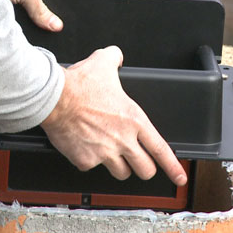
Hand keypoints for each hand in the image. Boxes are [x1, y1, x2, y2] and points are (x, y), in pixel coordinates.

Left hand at [0, 0, 63, 30]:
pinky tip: (12, 18)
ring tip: (25, 22)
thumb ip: (41, 10)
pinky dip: (13, 12)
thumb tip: (56, 25)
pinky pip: (14, 4)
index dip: (58, 7)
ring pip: (27, 2)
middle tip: (41, 25)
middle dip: (40, 11)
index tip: (57, 24)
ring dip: (25, 13)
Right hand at [41, 46, 187, 185]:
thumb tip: (116, 56)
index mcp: (134, 120)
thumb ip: (115, 58)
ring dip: (119, 166)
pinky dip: (90, 160)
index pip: (160, 149)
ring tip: (112, 154)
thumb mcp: (103, 61)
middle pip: (145, 169)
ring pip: (121, 173)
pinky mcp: (86, 161)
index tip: (179, 177)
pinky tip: (86, 147)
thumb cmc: (78, 84)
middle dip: (144, 168)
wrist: (54, 98)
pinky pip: (92, 167)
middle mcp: (123, 140)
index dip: (173, 166)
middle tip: (139, 163)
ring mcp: (105, 153)